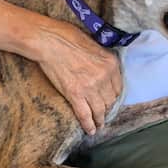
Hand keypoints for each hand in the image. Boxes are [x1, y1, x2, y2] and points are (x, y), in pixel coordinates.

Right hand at [32, 21, 122, 135]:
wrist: (49, 41)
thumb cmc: (68, 37)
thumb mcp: (95, 45)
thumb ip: (102, 60)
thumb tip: (102, 71)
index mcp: (111, 63)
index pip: (118, 87)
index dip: (113, 96)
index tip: (110, 101)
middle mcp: (104, 77)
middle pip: (110, 100)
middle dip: (107, 109)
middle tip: (104, 114)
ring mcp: (90, 87)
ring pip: (99, 110)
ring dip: (100, 120)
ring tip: (99, 125)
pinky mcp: (75, 94)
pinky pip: (85, 115)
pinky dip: (88, 125)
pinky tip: (91, 130)